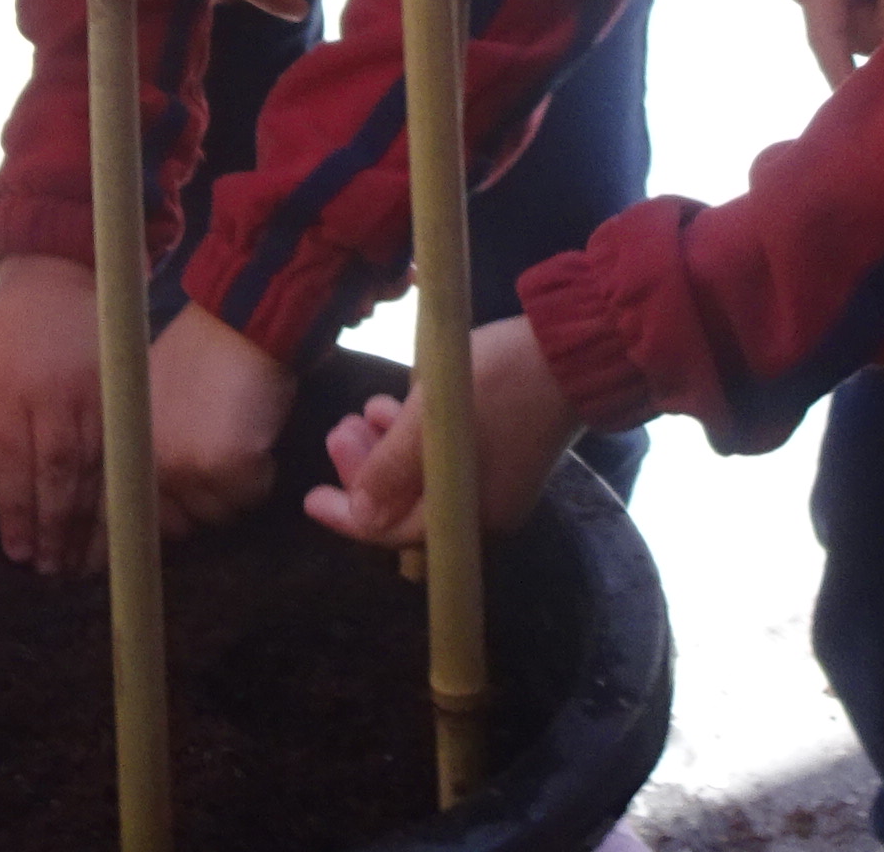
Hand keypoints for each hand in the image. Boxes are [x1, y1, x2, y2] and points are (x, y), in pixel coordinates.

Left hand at [0, 254, 102, 572]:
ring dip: (87, 521)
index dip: (17, 514)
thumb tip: (7, 488)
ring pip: (93, 468)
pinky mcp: (121, 390)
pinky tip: (110, 520)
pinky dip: (113, 489)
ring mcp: (93, 393)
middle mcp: (53, 395)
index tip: (18, 553)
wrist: (59, 274)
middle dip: (55, 529)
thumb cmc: (7, 329)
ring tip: (79, 560)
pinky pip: (117, 449)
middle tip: (52, 570)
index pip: (12, 465)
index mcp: (8, 390)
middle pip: (57, 475)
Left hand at [148, 303, 296, 537]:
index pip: (137, 511)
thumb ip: (152, 443)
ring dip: (236, 488)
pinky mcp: (230, 466)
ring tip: (241, 441)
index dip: (161, 515)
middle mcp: (154, 462)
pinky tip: (258, 436)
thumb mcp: (153, 399)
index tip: (180, 503)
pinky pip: (253, 495)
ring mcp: (190, 467)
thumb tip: (168, 493)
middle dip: (206, 498)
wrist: (236, 320)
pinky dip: (263, 474)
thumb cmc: (199, 352)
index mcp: (130, 447)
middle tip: (222, 462)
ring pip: (221, 512)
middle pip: (184, 519)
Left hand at [303, 317, 583, 548]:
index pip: (392, 532)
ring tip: (365, 410)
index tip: (310, 497)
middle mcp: (482, 512)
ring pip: (421, 482)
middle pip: (405, 508)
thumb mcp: (433, 417)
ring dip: (386, 451)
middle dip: (365, 473)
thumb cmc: (500, 380)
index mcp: (467, 515)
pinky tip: (397, 405)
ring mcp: (494, 485)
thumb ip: (393, 468)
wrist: (572, 351)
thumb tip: (361, 516)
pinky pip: (444, 465)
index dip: (347, 515)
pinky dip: (414, 441)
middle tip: (340, 429)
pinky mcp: (500, 457)